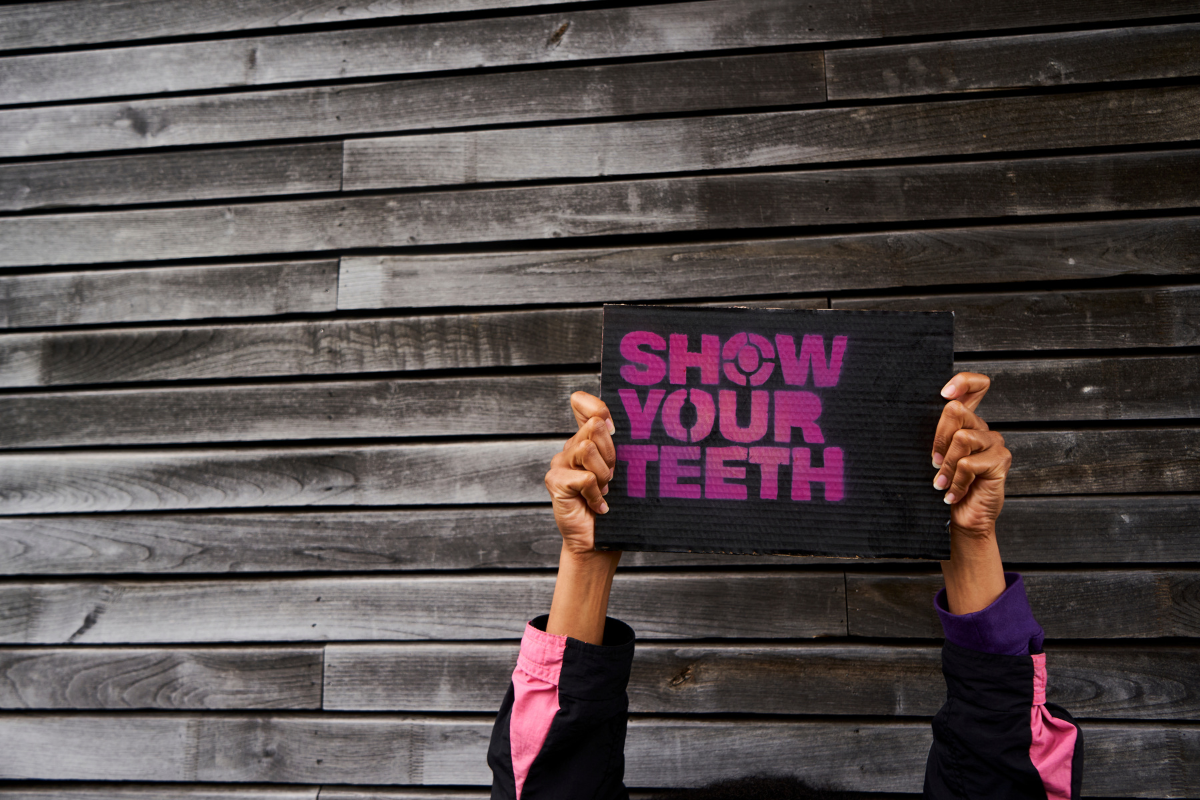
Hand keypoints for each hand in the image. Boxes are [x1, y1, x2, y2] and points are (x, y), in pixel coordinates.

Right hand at [544, 391, 620, 643]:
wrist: (601, 542)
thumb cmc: (618, 506)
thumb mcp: (625, 470)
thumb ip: (621, 445)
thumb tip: (616, 421)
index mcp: (588, 439)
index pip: (584, 403)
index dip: (596, 407)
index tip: (611, 424)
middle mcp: (571, 447)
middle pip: (595, 427)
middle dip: (612, 454)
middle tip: (614, 478)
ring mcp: (560, 463)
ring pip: (588, 450)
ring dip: (605, 476)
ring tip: (606, 492)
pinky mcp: (556, 482)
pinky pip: (585, 477)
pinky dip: (597, 495)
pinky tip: (599, 506)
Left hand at [932, 372, 1011, 540]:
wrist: (962, 518)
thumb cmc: (945, 486)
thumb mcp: (936, 457)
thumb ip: (936, 436)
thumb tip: (916, 415)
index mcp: (967, 422)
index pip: (976, 386)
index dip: (962, 382)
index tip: (943, 394)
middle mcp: (982, 428)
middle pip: (955, 411)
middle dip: (938, 439)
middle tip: (934, 464)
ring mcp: (995, 443)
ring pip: (961, 439)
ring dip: (946, 466)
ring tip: (942, 483)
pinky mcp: (1000, 460)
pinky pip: (969, 463)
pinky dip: (956, 482)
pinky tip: (953, 494)